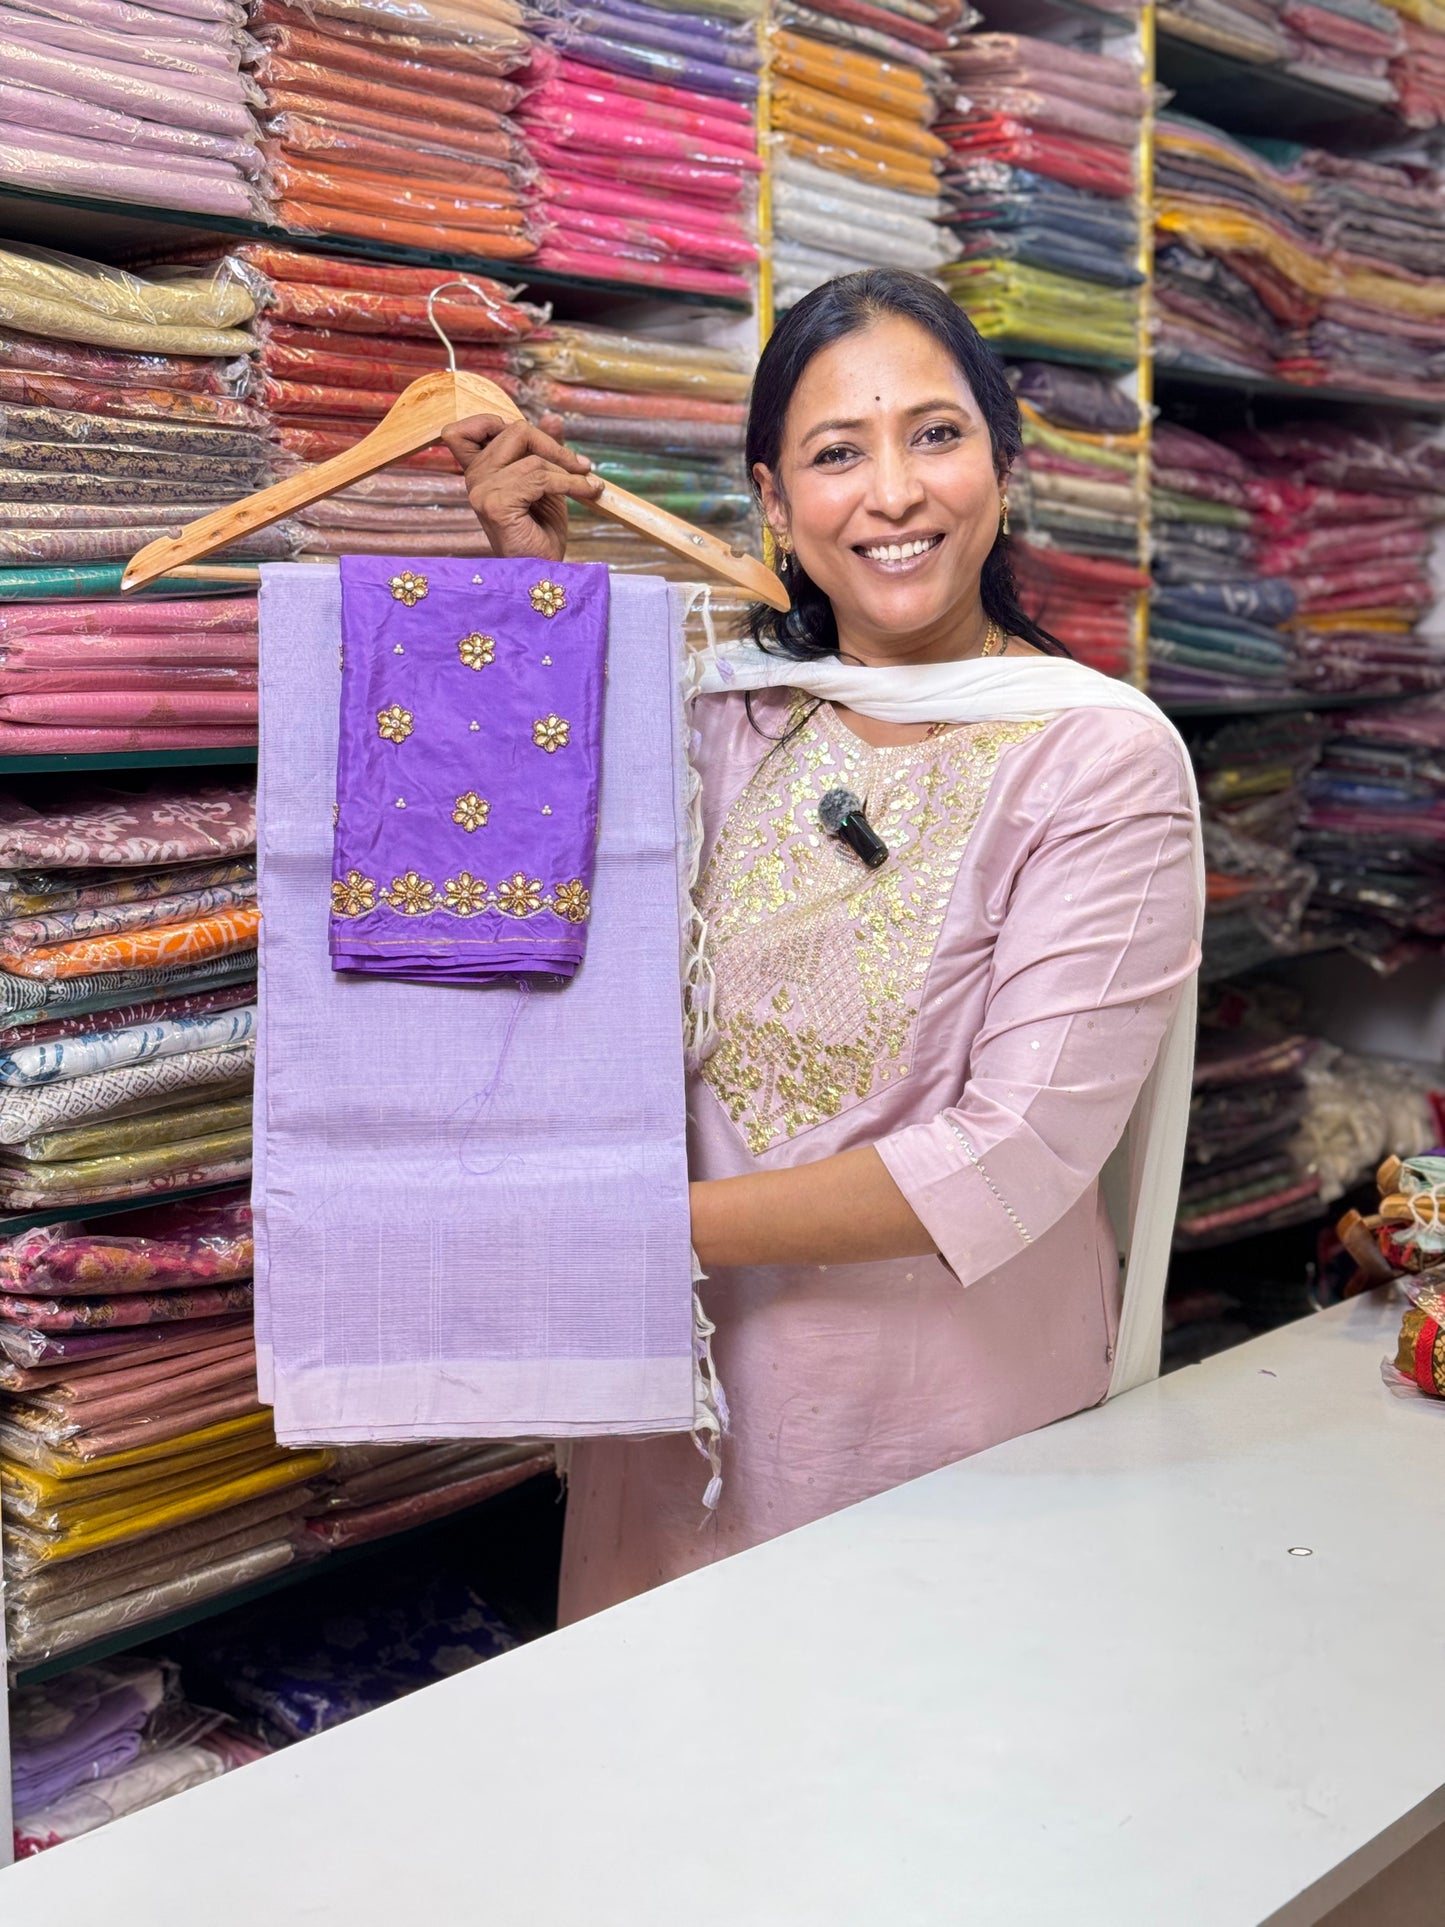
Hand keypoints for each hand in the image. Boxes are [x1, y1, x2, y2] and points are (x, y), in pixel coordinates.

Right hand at [441, 414, 603, 562]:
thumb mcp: (545, 482)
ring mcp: (481, 490)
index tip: (533, 437)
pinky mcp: (496, 503)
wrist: (543, 571)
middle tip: (580, 466)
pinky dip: (571, 483)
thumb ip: (544, 449)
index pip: (465, 428)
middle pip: (514, 431)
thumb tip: (552, 416)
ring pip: (533, 457)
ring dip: (568, 471)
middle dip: (553, 446)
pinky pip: (541, 477)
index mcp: (477, 471)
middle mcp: (473, 478)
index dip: (495, 421)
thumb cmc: (541, 531)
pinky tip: (588, 492)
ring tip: (587, 485)